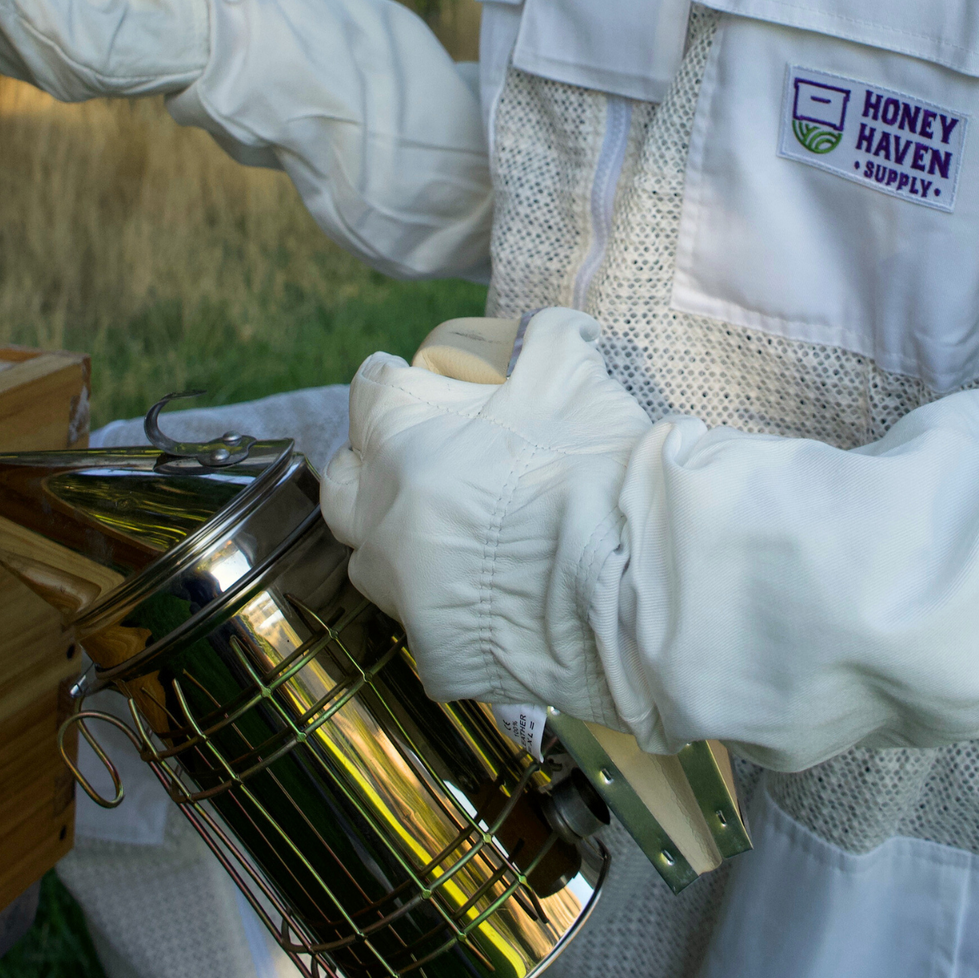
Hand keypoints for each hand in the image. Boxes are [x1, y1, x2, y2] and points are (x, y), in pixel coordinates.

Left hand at [320, 309, 651, 721]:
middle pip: (346, 484)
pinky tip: (492, 597)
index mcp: (402, 437)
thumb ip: (551, 342)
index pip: (371, 391)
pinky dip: (448, 605)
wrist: (632, 582)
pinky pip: (422, 621)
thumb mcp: (575, 378)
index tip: (417, 387)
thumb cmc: (595, 470)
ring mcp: (400, 588)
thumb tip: (560, 330)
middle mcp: (381, 514)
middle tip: (421, 465)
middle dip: (374, 468)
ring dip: (403, 540)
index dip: (397, 385)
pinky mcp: (431, 648)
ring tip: (458, 537)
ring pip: (375, 558)